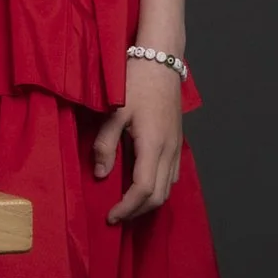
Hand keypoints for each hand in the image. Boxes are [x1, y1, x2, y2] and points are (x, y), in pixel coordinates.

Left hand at [93, 56, 182, 223]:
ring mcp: (176, 147)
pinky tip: (142, 186)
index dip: (127, 208)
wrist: (161, 61)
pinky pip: (172, 175)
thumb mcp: (115, 112)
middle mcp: (170, 151)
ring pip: (168, 188)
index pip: (143, 190)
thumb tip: (100, 174)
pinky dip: (158, 188)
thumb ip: (105, 144)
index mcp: (154, 145)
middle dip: (137, 211)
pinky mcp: (177, 142)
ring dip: (148, 202)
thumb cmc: (135, 82)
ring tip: (126, 205)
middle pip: (159, 196)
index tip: (110, 217)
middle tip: (116, 216)